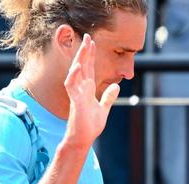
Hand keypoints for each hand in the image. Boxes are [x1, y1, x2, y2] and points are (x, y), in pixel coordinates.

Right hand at [63, 34, 119, 148]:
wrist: (82, 140)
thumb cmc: (89, 126)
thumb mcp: (103, 109)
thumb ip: (108, 97)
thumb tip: (116, 86)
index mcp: (87, 90)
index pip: (88, 69)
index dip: (90, 55)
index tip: (92, 42)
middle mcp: (80, 90)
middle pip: (82, 66)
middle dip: (84, 52)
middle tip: (87, 37)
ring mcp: (77, 95)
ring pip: (75, 73)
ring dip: (79, 60)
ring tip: (83, 48)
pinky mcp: (75, 103)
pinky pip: (72, 87)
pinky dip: (74, 76)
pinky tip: (78, 67)